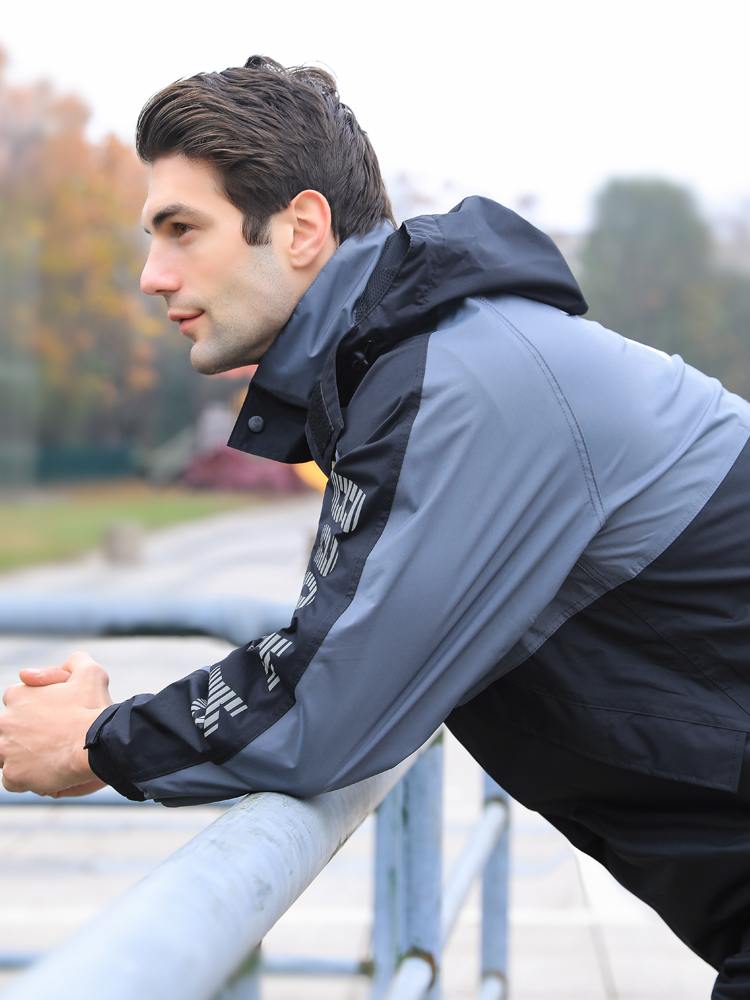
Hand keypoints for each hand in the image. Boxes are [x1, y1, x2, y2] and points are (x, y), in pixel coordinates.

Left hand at [0, 651, 112, 795]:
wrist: (100, 742)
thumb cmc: (93, 708)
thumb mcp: (91, 672)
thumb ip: (74, 662)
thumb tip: (61, 666)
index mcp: (17, 695)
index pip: (16, 702)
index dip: (36, 710)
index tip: (53, 717)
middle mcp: (5, 721)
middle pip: (9, 730)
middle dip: (26, 734)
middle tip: (52, 739)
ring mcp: (6, 750)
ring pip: (7, 755)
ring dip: (23, 756)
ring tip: (48, 757)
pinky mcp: (13, 775)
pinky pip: (12, 779)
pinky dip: (26, 778)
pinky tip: (46, 772)